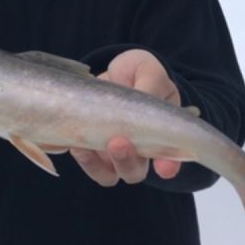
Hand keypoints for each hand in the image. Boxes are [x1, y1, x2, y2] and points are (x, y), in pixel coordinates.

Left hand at [70, 49, 182, 185]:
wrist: (110, 72)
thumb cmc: (138, 72)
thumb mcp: (147, 70)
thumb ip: (150, 84)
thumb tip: (145, 97)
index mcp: (163, 135)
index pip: (169, 161)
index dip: (168, 167)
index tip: (164, 167)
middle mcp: (139, 151)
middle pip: (135, 172)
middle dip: (127, 162)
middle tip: (118, 142)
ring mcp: (113, 153)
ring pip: (108, 174)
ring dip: (97, 165)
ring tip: (86, 147)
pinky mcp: (91, 148)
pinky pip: (86, 163)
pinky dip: (81, 158)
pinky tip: (74, 144)